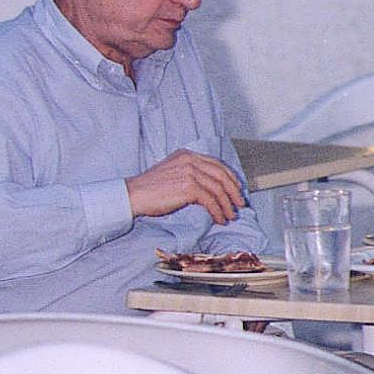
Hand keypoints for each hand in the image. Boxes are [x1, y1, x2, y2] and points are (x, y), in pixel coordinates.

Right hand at [126, 149, 244, 223]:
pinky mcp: (188, 187)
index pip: (216, 164)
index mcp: (187, 154)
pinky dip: (218, 211)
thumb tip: (211, 189)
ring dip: (227, 205)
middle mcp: (190, 160)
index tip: (237, 190)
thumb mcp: (172, 172)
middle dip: (234, 191)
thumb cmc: (150, 189)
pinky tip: (219, 219)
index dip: (230, 178)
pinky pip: (211, 200)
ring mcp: (190, 172)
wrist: (133, 194)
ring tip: (230, 216)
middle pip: (222, 174)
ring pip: (218, 189)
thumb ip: (190, 174)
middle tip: (240, 204)